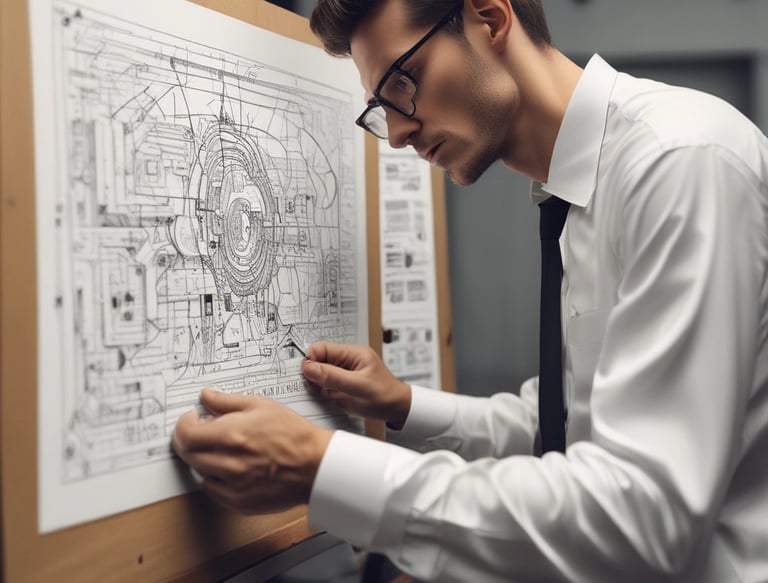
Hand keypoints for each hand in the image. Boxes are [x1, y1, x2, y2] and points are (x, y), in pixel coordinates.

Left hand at [172, 389, 332, 514]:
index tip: (191, 420)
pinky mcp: (240, 502)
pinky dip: (215, 479)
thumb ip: (228, 401)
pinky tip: (229, 468)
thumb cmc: (293, 434)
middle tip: (200, 433)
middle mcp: (228, 462)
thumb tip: (205, 396)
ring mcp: (233, 486)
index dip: (183, 425)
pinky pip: (213, 491)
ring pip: (199, 473)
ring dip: (202, 459)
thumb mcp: (262, 406)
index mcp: (231, 435)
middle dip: (189, 441)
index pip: (186, 435)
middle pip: (187, 455)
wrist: (315, 464)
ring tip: (221, 449)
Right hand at [302, 342, 411, 428]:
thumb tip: (309, 368)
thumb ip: (333, 377)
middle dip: (312, 372)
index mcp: (352, 353)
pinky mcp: (341, 386)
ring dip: (316, 383)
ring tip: (323, 392)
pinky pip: (324, 385)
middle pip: (318, 360)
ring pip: (319, 373)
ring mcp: (343, 373)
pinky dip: (320, 391)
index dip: (311, 359)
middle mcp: (346, 361)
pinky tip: (328, 397)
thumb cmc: (385, 395)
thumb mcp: (358, 386)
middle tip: (314, 386)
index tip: (307, 373)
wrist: (397, 410)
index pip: (322, 348)